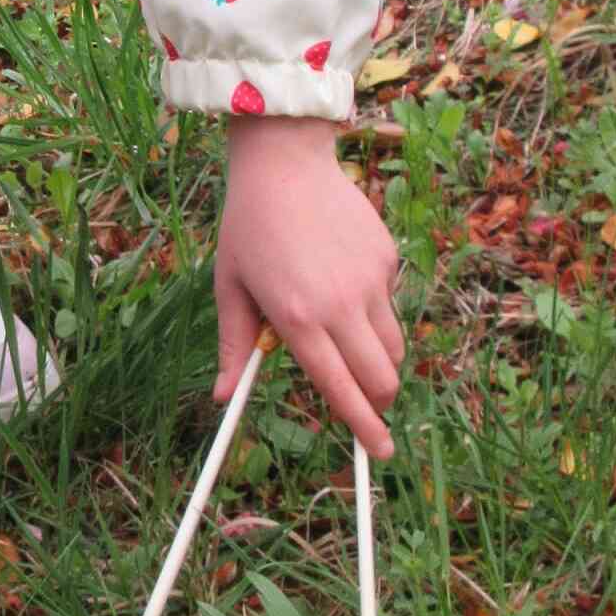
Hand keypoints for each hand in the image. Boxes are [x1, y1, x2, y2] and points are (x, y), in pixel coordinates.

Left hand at [214, 114, 403, 457]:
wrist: (284, 164)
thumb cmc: (248, 228)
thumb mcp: (230, 287)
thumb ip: (234, 346)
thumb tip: (222, 399)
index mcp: (297, 319)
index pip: (338, 388)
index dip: (361, 426)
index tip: (377, 451)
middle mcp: (340, 305)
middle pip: (381, 378)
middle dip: (379, 402)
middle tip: (368, 406)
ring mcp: (369, 281)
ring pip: (393, 346)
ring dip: (380, 361)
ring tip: (346, 340)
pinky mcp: (386, 259)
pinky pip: (390, 304)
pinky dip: (374, 312)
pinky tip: (342, 280)